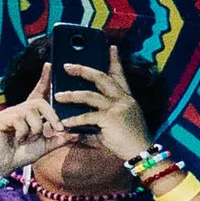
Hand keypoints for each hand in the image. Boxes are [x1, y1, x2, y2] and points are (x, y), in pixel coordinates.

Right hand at [0, 96, 58, 177]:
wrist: (0, 167)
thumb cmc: (19, 156)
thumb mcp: (44, 147)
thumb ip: (58, 140)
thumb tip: (77, 135)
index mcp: (28, 116)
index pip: (41, 101)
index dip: (50, 99)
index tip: (59, 113)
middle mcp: (18, 111)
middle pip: (39, 102)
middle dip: (51, 116)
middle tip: (57, 129)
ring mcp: (8, 114)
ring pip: (29, 111)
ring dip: (34, 127)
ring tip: (27, 139)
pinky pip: (18, 118)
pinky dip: (22, 131)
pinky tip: (17, 140)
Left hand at [53, 44, 152, 168]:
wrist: (142, 152)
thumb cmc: (130, 140)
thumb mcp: (119, 123)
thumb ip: (102, 117)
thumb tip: (81, 119)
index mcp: (126, 98)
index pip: (120, 75)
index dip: (115, 60)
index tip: (111, 47)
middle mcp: (122, 99)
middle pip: (100, 77)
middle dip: (82, 70)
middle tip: (66, 66)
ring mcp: (117, 107)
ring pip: (89, 96)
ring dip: (71, 95)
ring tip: (57, 96)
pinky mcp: (110, 119)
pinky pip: (88, 116)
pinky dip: (75, 120)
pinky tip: (65, 123)